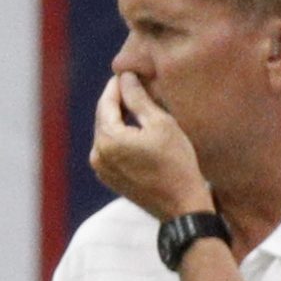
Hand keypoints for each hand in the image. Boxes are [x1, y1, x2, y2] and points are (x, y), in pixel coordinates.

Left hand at [89, 74, 210, 221]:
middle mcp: (97, 153)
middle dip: (117, 103)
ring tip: (137, 110)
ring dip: (120, 121)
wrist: (182, 207)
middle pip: (104, 119)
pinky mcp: (110, 179)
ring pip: (107, 135)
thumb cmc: (177, 164)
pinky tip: (138, 135)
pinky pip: (111, 150)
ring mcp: (101, 169)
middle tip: (133, 88)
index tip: (127, 73)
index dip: (117, 86)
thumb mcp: (162, 125)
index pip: (106, 103)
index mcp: (108, 138)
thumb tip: (125, 77)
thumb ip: (139, 99)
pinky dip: (121, 139)